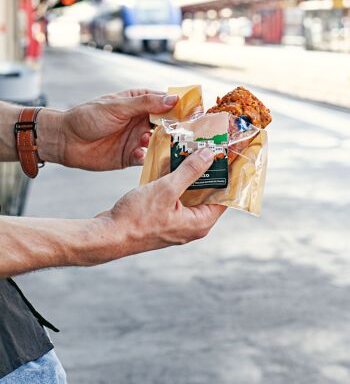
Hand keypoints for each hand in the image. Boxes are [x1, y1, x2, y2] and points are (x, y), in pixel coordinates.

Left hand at [37, 89, 177, 169]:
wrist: (65, 140)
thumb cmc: (88, 117)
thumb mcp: (117, 106)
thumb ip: (145, 104)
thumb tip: (173, 99)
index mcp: (140, 103)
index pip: (166, 103)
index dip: (183, 107)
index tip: (198, 112)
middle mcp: (142, 121)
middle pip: (168, 125)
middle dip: (178, 130)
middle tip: (189, 135)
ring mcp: (137, 139)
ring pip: (159, 143)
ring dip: (162, 145)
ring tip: (158, 145)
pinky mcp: (130, 157)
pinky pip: (145, 159)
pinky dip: (146, 158)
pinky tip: (140, 155)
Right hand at [95, 148, 226, 260]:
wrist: (108, 235)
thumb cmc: (136, 218)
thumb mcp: (166, 189)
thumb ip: (190, 172)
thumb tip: (209, 155)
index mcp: (199, 223)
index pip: (225, 197)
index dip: (230, 176)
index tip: (233, 156)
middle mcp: (192, 225)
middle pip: (209, 194)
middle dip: (210, 171)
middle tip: (213, 148)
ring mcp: (178, 223)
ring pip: (192, 194)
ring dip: (191, 174)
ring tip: (194, 150)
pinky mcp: (164, 219)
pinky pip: (178, 197)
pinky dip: (178, 181)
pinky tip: (173, 164)